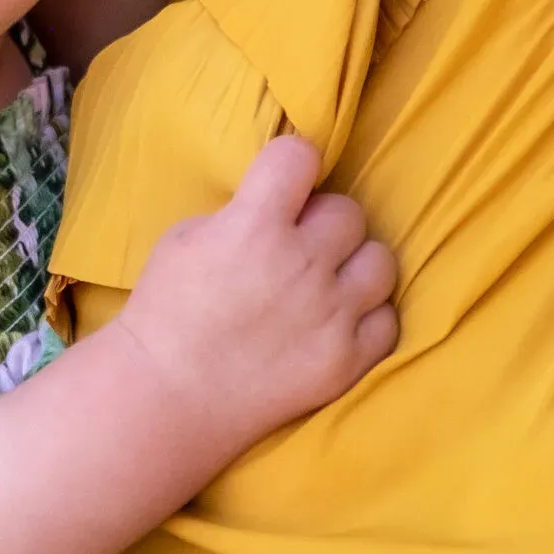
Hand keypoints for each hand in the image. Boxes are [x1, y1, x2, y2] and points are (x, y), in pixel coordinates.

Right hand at [119, 134, 395, 462]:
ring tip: (325, 285)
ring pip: (380, 261)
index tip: (283, 182)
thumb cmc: (166, 313)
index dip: (291, 164)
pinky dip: (365, 319)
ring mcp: (331, 315)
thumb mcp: (185, 239)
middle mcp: (302, 264)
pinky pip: (387, 320)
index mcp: (254, 226)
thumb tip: (282, 205)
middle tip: (296, 247)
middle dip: (321, 223)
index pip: (301, 156)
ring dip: (353, 267)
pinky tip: (335, 324)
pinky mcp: (347, 360)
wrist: (168, 397)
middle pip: (347, 211)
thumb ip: (241, 213)